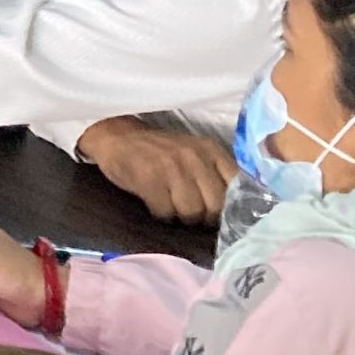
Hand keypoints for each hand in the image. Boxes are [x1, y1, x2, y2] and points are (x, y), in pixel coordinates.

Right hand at [77, 116, 232, 224]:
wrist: (118, 137)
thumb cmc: (159, 151)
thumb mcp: (194, 154)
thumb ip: (214, 173)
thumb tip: (233, 209)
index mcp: (211, 150)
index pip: (236, 186)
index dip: (229, 206)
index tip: (218, 213)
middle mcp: (196, 157)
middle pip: (216, 205)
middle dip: (204, 217)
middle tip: (192, 215)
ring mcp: (172, 167)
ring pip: (192, 212)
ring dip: (181, 217)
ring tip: (172, 208)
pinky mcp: (149, 178)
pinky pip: (165, 212)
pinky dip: (161, 214)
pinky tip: (155, 204)